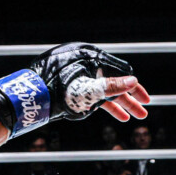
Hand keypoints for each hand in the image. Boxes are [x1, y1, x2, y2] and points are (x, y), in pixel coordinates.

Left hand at [0, 43, 149, 136]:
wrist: (30, 97)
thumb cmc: (56, 90)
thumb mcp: (87, 90)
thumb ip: (110, 87)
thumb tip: (133, 81)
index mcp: (90, 56)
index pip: (120, 71)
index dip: (134, 87)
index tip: (145, 100)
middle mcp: (85, 63)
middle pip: (112, 81)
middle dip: (128, 99)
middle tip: (143, 113)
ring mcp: (77, 75)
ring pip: (102, 90)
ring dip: (117, 104)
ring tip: (130, 118)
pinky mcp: (69, 85)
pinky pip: (91, 94)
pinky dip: (102, 105)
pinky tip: (116, 115)